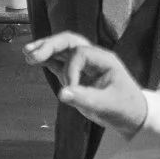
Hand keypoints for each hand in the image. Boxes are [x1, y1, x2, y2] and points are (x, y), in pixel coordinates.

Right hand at [24, 32, 147, 137]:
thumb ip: (85, 98)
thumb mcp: (107, 106)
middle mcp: (93, 58)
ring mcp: (84, 65)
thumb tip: (62, 94)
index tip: (69, 89)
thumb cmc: (125, 109)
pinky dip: (47, 60)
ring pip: (62, 49)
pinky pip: (60, 62)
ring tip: (26, 52)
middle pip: (69, 41)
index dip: (70, 70)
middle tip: (31, 53)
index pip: (80, 54)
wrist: (133, 116)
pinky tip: (32, 59)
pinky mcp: (77, 75)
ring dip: (45, 49)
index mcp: (104, 59)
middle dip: (50, 46)